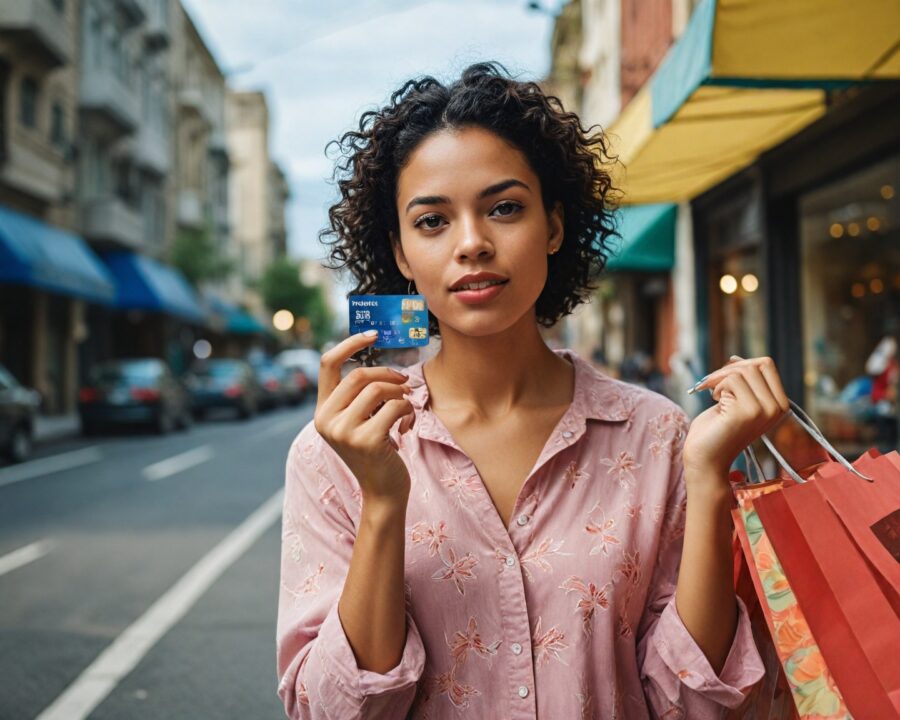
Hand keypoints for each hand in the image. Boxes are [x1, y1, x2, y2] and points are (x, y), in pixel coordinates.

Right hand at [314, 331, 416, 505]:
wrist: (383, 491)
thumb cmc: (377, 451)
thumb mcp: (360, 421)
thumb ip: (359, 397)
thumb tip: (381, 365)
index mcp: (322, 411)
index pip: (328, 364)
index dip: (350, 344)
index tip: (372, 334)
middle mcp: (326, 420)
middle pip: (359, 375)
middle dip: (388, 375)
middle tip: (405, 383)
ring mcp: (344, 431)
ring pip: (378, 389)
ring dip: (400, 393)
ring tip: (406, 406)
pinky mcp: (366, 440)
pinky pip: (395, 406)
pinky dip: (408, 410)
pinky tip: (407, 425)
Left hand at [682, 356, 788, 482]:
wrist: (705, 458)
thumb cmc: (716, 429)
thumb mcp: (735, 400)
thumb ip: (742, 382)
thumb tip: (736, 358)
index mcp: (778, 405)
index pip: (766, 365)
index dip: (741, 364)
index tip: (723, 377)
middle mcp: (777, 408)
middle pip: (757, 364)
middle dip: (729, 369)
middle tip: (712, 385)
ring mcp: (765, 410)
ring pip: (744, 370)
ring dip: (720, 378)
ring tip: (715, 396)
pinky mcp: (748, 411)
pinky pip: (732, 380)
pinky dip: (717, 386)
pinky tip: (714, 402)